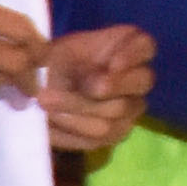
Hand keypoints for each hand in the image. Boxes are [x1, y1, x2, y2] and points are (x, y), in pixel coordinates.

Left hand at [34, 26, 156, 155]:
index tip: (113, 63)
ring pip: (115, 115)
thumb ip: (61, 55)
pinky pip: (96, 139)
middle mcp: (137, 79)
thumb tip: (49, 68)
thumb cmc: (54, 62)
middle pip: (141, 82)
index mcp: (127, 47)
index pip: (145, 46)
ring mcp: (130, 109)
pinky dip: (68, 131)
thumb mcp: (55, 50)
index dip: (133, 55)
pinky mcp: (115, 134)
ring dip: (77, 110)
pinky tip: (48, 123)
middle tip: (85, 86)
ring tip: (45, 102)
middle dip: (112, 85)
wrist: (42, 91)